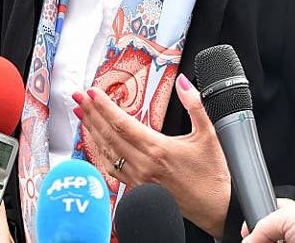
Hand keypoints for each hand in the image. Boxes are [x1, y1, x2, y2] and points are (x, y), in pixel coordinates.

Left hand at [74, 74, 229, 237]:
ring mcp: (139, 179)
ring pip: (107, 152)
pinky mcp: (138, 189)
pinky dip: (100, 152)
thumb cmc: (213, 175)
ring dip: (92, 131)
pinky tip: (96, 143)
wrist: (217, 210)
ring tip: (82, 114)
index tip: (91, 92)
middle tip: (78, 96)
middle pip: (108, 134)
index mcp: (157, 149)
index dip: (103, 106)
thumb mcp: (209, 135)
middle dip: (90, 113)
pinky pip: (112, 168)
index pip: (121, 123)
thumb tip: (184, 83)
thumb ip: (195, 106)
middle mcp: (144, 164)